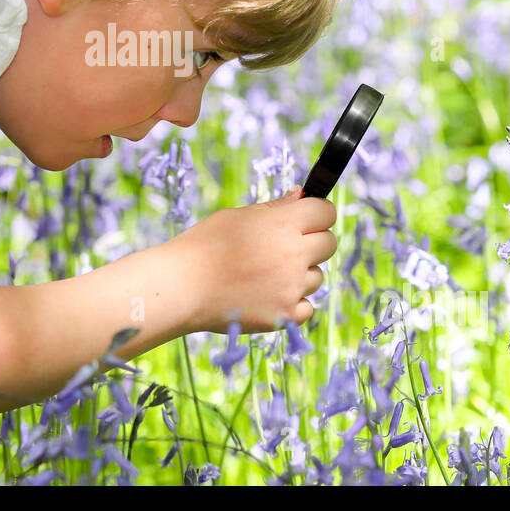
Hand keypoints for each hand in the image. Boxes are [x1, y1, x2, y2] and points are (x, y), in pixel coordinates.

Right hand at [169, 185, 336, 333]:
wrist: (181, 287)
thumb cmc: (204, 246)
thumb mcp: (238, 216)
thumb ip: (275, 208)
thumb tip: (301, 195)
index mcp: (283, 224)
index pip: (325, 212)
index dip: (316, 213)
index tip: (306, 219)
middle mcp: (294, 254)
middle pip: (328, 243)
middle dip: (312, 242)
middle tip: (283, 248)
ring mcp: (292, 287)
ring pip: (316, 277)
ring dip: (300, 274)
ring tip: (264, 274)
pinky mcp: (285, 315)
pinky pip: (307, 307)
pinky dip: (293, 303)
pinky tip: (267, 296)